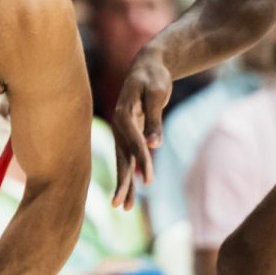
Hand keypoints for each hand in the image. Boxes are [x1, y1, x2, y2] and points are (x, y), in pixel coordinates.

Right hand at [111, 50, 172, 209]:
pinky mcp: (129, 133)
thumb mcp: (156, 93)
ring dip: (124, 183)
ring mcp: (123, 130)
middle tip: (120, 205)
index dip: (141, 161)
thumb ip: (154, 119)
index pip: (133, 142)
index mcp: (123, 113)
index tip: (149, 181)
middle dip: (122, 182)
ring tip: (124, 207)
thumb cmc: (153, 77)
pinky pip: (129, 156)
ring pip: (123, 160)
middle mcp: (119, 124)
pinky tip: (133, 190)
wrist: (148, 66)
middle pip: (121, 157)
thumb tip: (155, 145)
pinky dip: (131, 172)